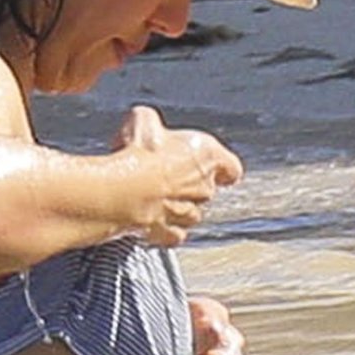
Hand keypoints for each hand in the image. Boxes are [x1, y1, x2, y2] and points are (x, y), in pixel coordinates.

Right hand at [111, 106, 242, 245]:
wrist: (124, 190)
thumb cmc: (140, 155)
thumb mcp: (142, 120)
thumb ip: (151, 122)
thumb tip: (143, 122)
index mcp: (208, 156)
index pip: (231, 168)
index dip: (220, 168)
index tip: (212, 166)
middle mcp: (205, 187)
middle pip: (206, 189)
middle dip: (186, 183)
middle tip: (161, 174)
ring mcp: (189, 214)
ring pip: (190, 213)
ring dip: (174, 206)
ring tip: (149, 196)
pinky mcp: (169, 234)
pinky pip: (172, 233)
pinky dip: (161, 228)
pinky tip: (145, 217)